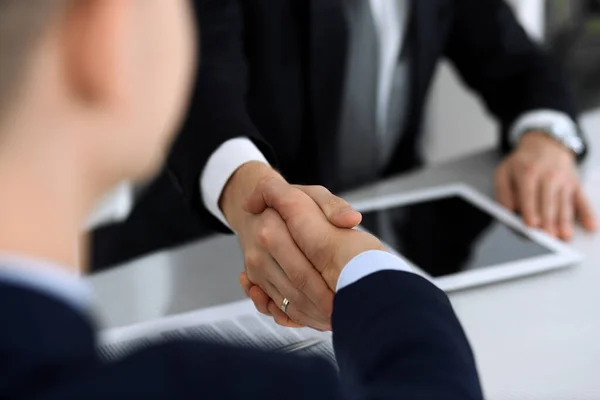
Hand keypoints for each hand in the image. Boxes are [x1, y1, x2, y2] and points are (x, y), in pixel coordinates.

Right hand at [243, 178, 384, 318]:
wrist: (258, 210)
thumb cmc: (294, 204)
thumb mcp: (315, 196)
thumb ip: (334, 206)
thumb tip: (352, 220)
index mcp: (273, 222)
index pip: (302, 260)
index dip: (327, 282)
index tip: (348, 291)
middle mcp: (260, 244)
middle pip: (296, 283)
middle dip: (323, 302)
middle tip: (347, 311)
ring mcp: (254, 264)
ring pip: (285, 299)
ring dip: (311, 313)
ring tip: (336, 317)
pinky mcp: (253, 279)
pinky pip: (272, 305)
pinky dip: (293, 316)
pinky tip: (312, 317)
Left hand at [495, 132, 595, 240]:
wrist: (545, 144)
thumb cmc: (522, 163)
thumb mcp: (504, 172)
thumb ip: (503, 192)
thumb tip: (508, 211)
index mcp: (528, 172)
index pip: (529, 194)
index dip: (530, 210)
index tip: (532, 225)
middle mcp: (548, 176)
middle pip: (548, 202)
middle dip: (548, 221)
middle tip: (548, 237)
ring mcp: (564, 180)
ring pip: (564, 204)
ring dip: (565, 221)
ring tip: (564, 236)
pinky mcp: (575, 184)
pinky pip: (582, 200)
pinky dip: (588, 213)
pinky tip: (591, 226)